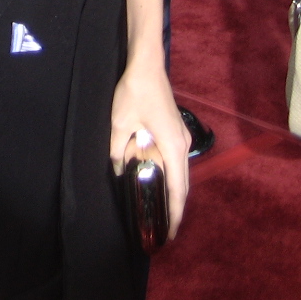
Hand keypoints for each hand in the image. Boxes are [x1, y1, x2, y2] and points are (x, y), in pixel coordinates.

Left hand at [111, 58, 189, 238]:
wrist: (146, 65)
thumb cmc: (134, 92)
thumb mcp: (119, 124)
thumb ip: (118, 151)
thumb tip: (118, 171)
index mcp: (172, 146)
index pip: (176, 189)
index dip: (173, 213)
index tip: (170, 233)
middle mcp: (182, 145)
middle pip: (181, 184)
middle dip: (172, 207)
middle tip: (162, 229)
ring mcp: (181, 137)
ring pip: (177, 171)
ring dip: (168, 188)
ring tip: (157, 209)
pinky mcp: (175, 130)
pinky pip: (172, 158)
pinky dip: (165, 172)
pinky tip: (153, 178)